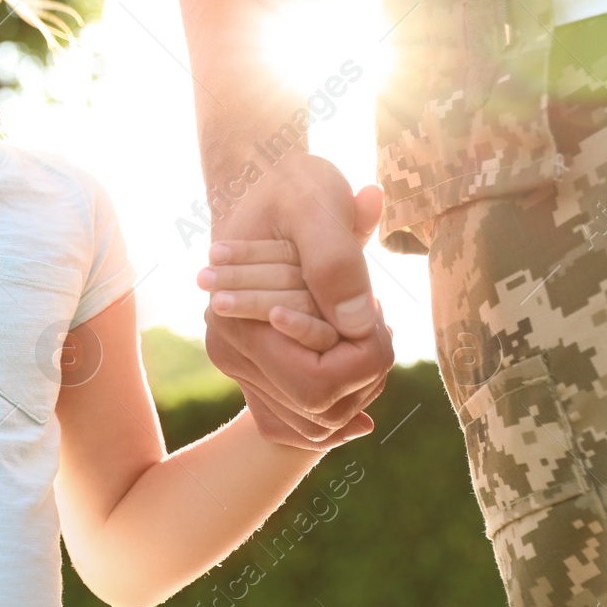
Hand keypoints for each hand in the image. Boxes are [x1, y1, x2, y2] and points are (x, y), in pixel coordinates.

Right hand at [194, 155, 393, 449]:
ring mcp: (241, 362)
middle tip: (375, 316)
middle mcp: (230, 352)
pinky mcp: (257, 364)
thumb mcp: (316, 202)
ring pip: (315, 423)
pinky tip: (357, 365)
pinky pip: (300, 419)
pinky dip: (340, 402)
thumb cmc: (293, 185)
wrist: (267, 182)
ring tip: (364, 330)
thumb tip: (356, 328)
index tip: (376, 307)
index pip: (316, 384)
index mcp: (237, 320)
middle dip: (364, 372)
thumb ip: (335, 262)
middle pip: (319, 410)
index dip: (365, 357)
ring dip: (358, 386)